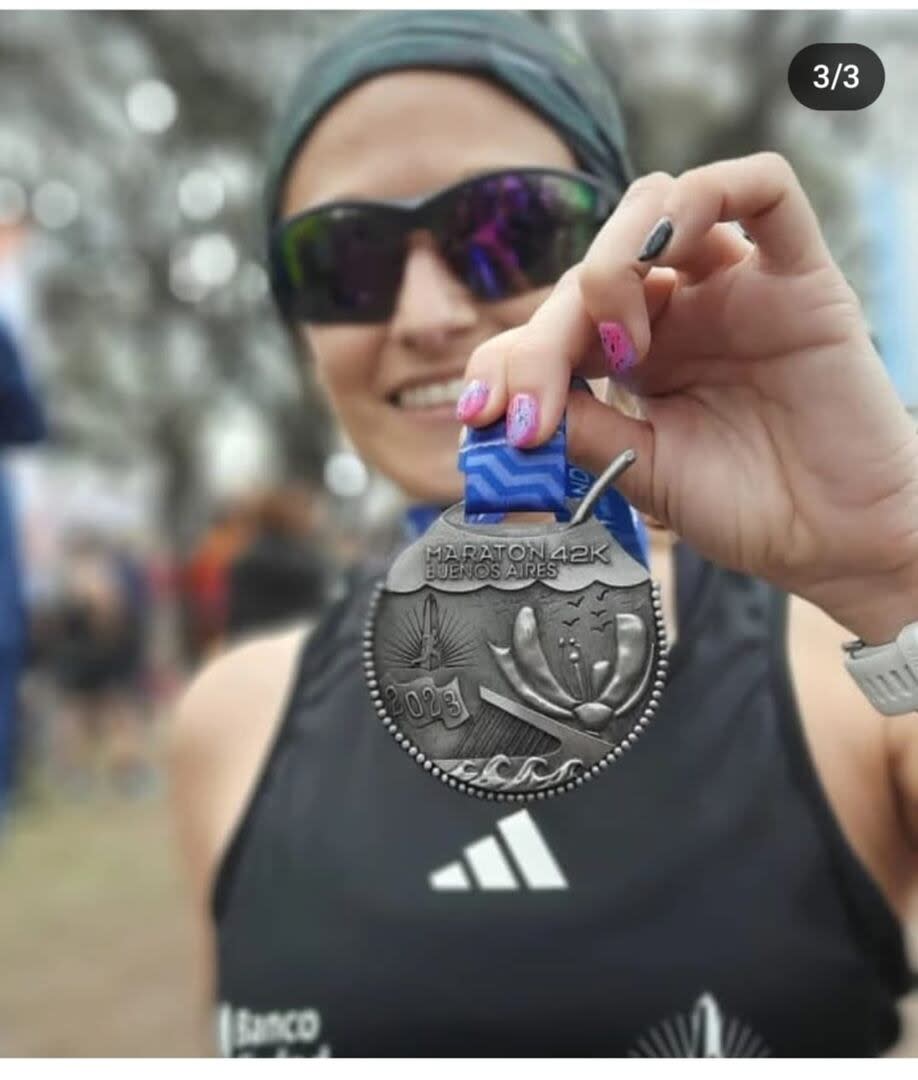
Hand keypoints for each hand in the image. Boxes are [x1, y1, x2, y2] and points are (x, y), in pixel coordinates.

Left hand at [459, 153, 917, 641]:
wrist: (833, 542)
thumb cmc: (745, 509)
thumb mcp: (640, 471)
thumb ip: (580, 426)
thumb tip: (504, 403)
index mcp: (637, 355)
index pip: (556, 319)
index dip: (508, 356)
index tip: (482, 417)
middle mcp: (680, 310)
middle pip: (594, 264)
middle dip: (547, 333)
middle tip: (535, 408)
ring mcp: (736, 288)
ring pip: (661, 206)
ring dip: (613, 261)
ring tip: (620, 350)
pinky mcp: (799, 277)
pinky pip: (764, 190)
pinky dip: (707, 196)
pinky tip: (669, 249)